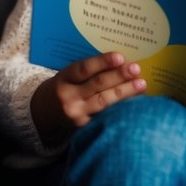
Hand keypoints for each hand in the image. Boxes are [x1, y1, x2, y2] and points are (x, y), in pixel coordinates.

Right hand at [30, 51, 146, 145]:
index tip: (120, 57)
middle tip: (136, 69)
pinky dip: (121, 107)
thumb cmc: (63, 88)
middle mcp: (68, 96)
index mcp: (63, 78)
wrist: (44, 114)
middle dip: (119, 76)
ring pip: (104, 102)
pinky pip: (104, 115)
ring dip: (125, 92)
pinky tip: (135, 103)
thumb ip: (88, 71)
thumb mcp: (68, 77)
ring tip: (141, 84)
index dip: (102, 62)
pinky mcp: (83, 127)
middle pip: (97, 85)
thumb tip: (120, 62)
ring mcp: (76, 114)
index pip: (84, 68)